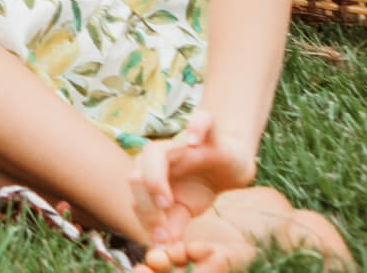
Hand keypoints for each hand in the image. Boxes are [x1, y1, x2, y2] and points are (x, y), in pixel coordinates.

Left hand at [130, 115, 257, 257]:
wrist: (231, 166)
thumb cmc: (201, 185)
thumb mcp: (186, 209)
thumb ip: (172, 224)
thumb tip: (161, 246)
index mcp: (149, 172)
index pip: (135, 192)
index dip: (144, 214)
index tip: (158, 238)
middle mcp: (159, 156)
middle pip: (136, 171)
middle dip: (144, 200)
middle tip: (159, 223)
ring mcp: (182, 142)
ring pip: (154, 151)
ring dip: (155, 176)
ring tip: (166, 201)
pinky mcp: (210, 131)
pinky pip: (200, 120)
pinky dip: (195, 127)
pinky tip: (192, 142)